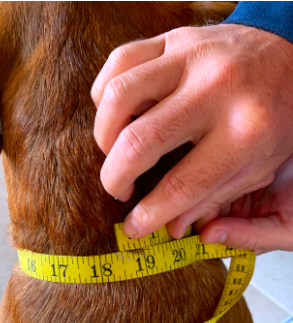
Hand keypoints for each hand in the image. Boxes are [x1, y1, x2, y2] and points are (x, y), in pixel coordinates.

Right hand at [91, 24, 292, 251]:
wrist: (289, 52)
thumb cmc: (276, 114)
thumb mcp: (260, 165)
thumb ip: (212, 198)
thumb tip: (171, 228)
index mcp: (246, 132)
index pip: (183, 186)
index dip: (150, 214)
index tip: (134, 228)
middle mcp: (216, 90)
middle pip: (139, 141)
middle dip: (114, 177)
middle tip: (118, 189)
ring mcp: (191, 57)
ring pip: (118, 96)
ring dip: (104, 135)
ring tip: (114, 150)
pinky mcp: (173, 39)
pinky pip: (118, 63)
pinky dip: (104, 95)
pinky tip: (117, 114)